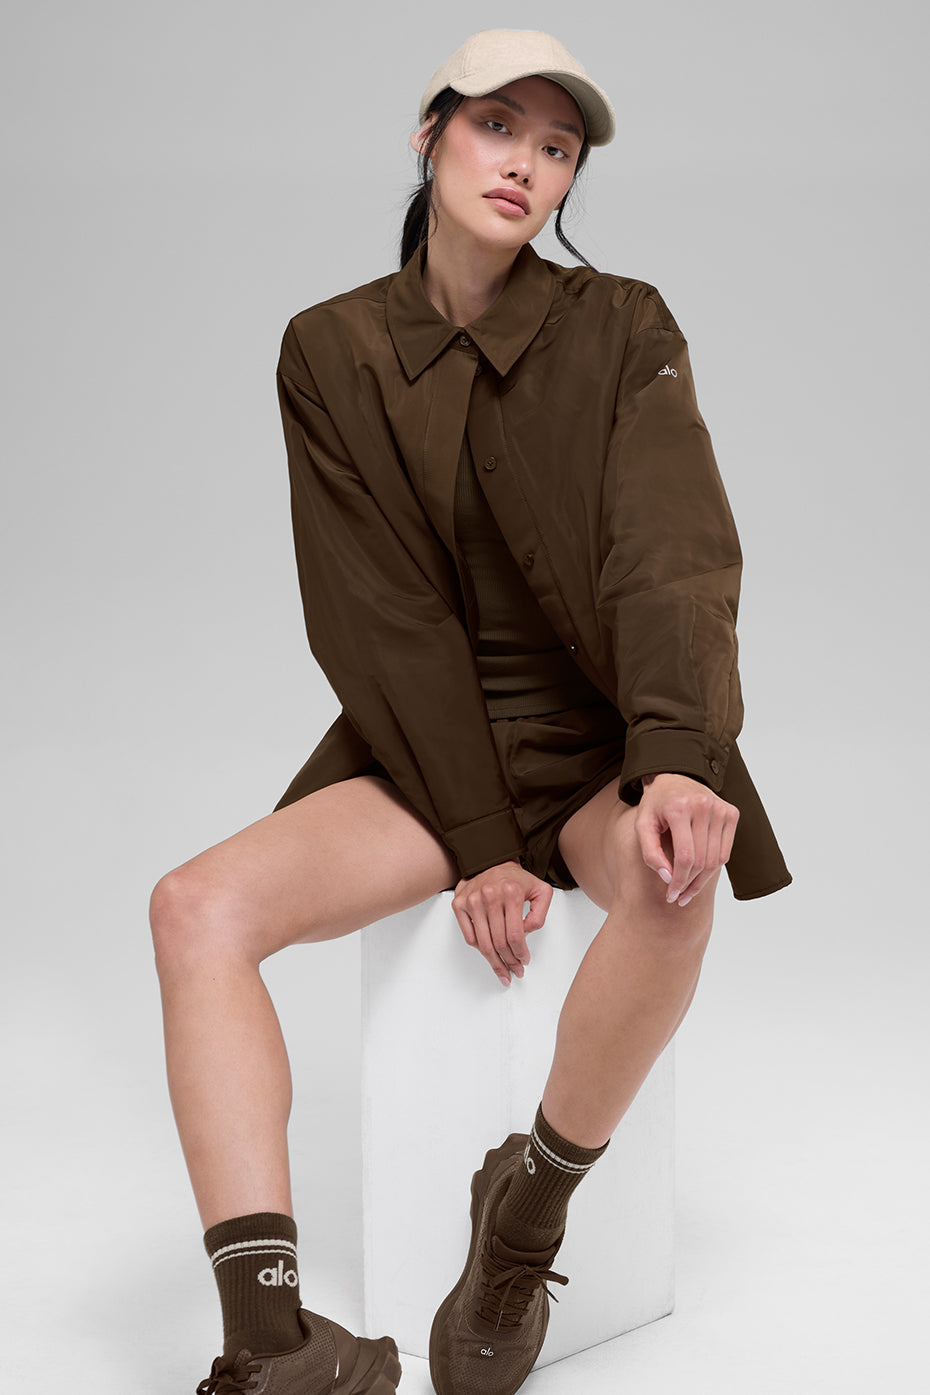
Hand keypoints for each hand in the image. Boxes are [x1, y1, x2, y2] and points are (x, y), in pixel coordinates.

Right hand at [451, 861, 552, 986]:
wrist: (490, 861)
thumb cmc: (515, 879)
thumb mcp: (540, 891)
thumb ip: (540, 914)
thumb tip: (526, 934)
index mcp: (511, 892)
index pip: (515, 935)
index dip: (520, 953)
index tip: (524, 960)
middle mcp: (489, 896)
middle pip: (499, 943)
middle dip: (509, 962)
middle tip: (515, 970)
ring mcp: (472, 901)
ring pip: (483, 944)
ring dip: (494, 962)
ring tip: (502, 971)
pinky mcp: (459, 904)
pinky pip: (470, 937)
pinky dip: (480, 949)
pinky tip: (489, 954)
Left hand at [634, 773, 738, 906]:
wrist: (674, 777)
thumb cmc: (655, 805)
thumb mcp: (642, 826)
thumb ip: (650, 853)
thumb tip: (668, 878)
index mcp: (679, 808)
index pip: (685, 856)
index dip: (679, 881)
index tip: (671, 895)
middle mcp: (703, 805)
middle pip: (702, 860)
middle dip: (689, 884)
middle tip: (678, 896)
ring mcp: (720, 808)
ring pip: (716, 860)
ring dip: (702, 881)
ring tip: (688, 891)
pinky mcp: (731, 813)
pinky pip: (725, 852)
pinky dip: (714, 867)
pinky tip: (700, 875)